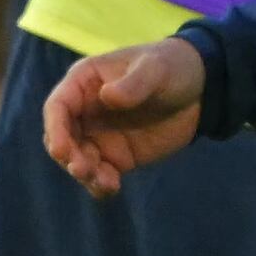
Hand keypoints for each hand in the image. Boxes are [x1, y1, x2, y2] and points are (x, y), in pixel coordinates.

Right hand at [41, 38, 206, 195]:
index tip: (62, 150)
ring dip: (84, 175)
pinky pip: (100, 174)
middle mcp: (85, 111)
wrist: (200, 90)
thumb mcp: (155, 69)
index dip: (55, 129)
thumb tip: (108, 96)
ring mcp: (99, 136)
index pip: (57, 107)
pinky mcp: (116, 156)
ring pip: (77, 160)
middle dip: (68, 157)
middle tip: (84, 170)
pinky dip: (101, 184)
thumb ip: (133, 84)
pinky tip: (112, 188)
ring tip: (106, 183)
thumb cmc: (170, 66)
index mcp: (84, 82)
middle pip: (61, 138)